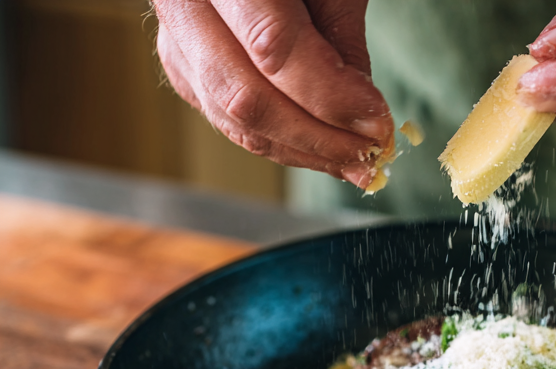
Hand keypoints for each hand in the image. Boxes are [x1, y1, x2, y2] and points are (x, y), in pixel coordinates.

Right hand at [152, 0, 392, 185]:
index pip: (273, 46)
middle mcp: (184, 1)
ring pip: (235, 121)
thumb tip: (360, 117)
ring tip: (352, 162)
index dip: (329, 96)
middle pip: (247, 97)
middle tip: (368, 154)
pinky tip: (319, 151)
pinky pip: (229, 123)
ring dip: (301, 152)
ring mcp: (175, 39)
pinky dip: (279, 143)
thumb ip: (341, 37)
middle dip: (317, 138)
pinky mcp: (181, 67)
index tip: (376, 123)